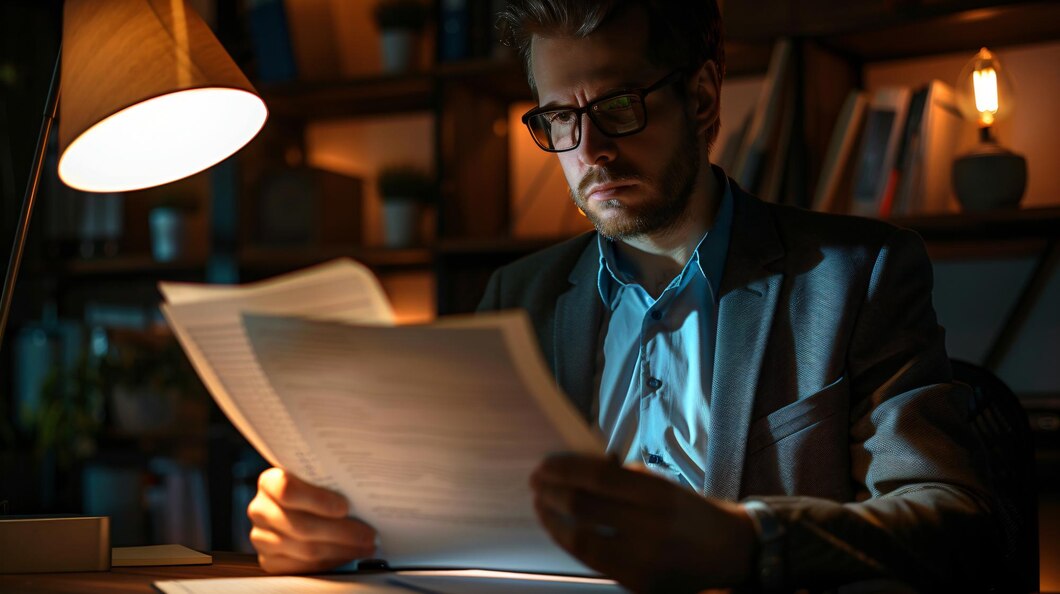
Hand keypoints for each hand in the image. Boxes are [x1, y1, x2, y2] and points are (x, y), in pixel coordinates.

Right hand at [247, 467, 375, 573]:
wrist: (300, 510)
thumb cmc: (316, 491)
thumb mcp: (319, 479)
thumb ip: (331, 482)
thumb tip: (365, 489)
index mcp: (270, 482)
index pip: (287, 489)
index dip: (318, 500)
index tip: (345, 507)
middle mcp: (261, 510)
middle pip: (301, 525)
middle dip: (341, 532)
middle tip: (369, 534)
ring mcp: (262, 537)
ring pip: (306, 549)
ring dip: (341, 549)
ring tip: (366, 546)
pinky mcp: (269, 561)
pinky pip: (303, 567)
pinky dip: (331, 562)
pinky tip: (348, 555)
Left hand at [530, 454, 755, 592]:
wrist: (731, 553)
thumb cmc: (692, 513)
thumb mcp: (664, 485)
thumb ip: (624, 478)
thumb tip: (578, 470)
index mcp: (659, 494)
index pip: (600, 476)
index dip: (565, 468)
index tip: (546, 463)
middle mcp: (652, 527)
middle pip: (584, 506)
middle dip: (551, 491)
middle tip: (535, 481)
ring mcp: (644, 559)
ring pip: (581, 538)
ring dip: (552, 519)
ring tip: (540, 505)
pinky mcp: (639, 583)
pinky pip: (592, 562)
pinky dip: (569, 542)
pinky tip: (559, 529)